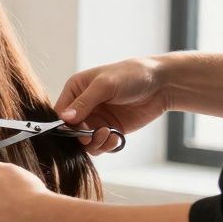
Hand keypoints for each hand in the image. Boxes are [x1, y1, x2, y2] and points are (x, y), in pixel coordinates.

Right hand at [53, 56, 168, 155]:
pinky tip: (116, 138)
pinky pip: (101, 145)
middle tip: (93, 135)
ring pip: (84, 141)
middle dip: (80, 136)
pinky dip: (106, 146)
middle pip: (70, 130)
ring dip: (94, 143)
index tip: (77, 129)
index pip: (60, 112)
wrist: (162, 84)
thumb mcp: (105, 85)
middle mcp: (83, 106)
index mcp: (76, 90)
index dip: (64, 124)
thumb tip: (64, 119)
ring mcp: (97, 119)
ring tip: (108, 135)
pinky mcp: (110, 129)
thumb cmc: (131, 75)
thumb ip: (84, 102)